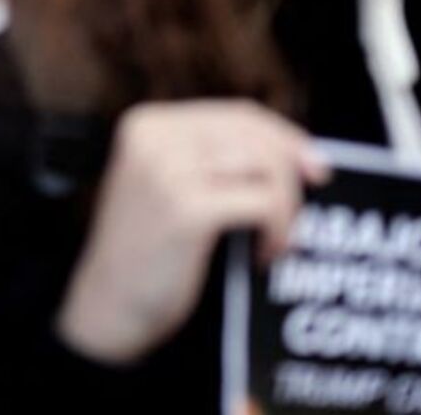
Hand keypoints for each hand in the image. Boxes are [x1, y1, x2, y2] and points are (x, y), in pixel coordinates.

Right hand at [55, 102, 328, 364]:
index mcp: (148, 124)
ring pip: (265, 165)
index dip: (281, 134)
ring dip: (285, 204)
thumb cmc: (146, 252)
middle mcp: (155, 138)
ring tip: (275, 237)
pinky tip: (263, 254)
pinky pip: (263, 204)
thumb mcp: (167, 185)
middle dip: (293, 163)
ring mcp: (168, 171)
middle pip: (253, 134)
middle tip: (314, 191)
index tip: (310, 158)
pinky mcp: (187, 209)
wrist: (106, 307)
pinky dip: (277, 229)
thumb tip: (292, 151)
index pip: (235, 113)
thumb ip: (211, 159)